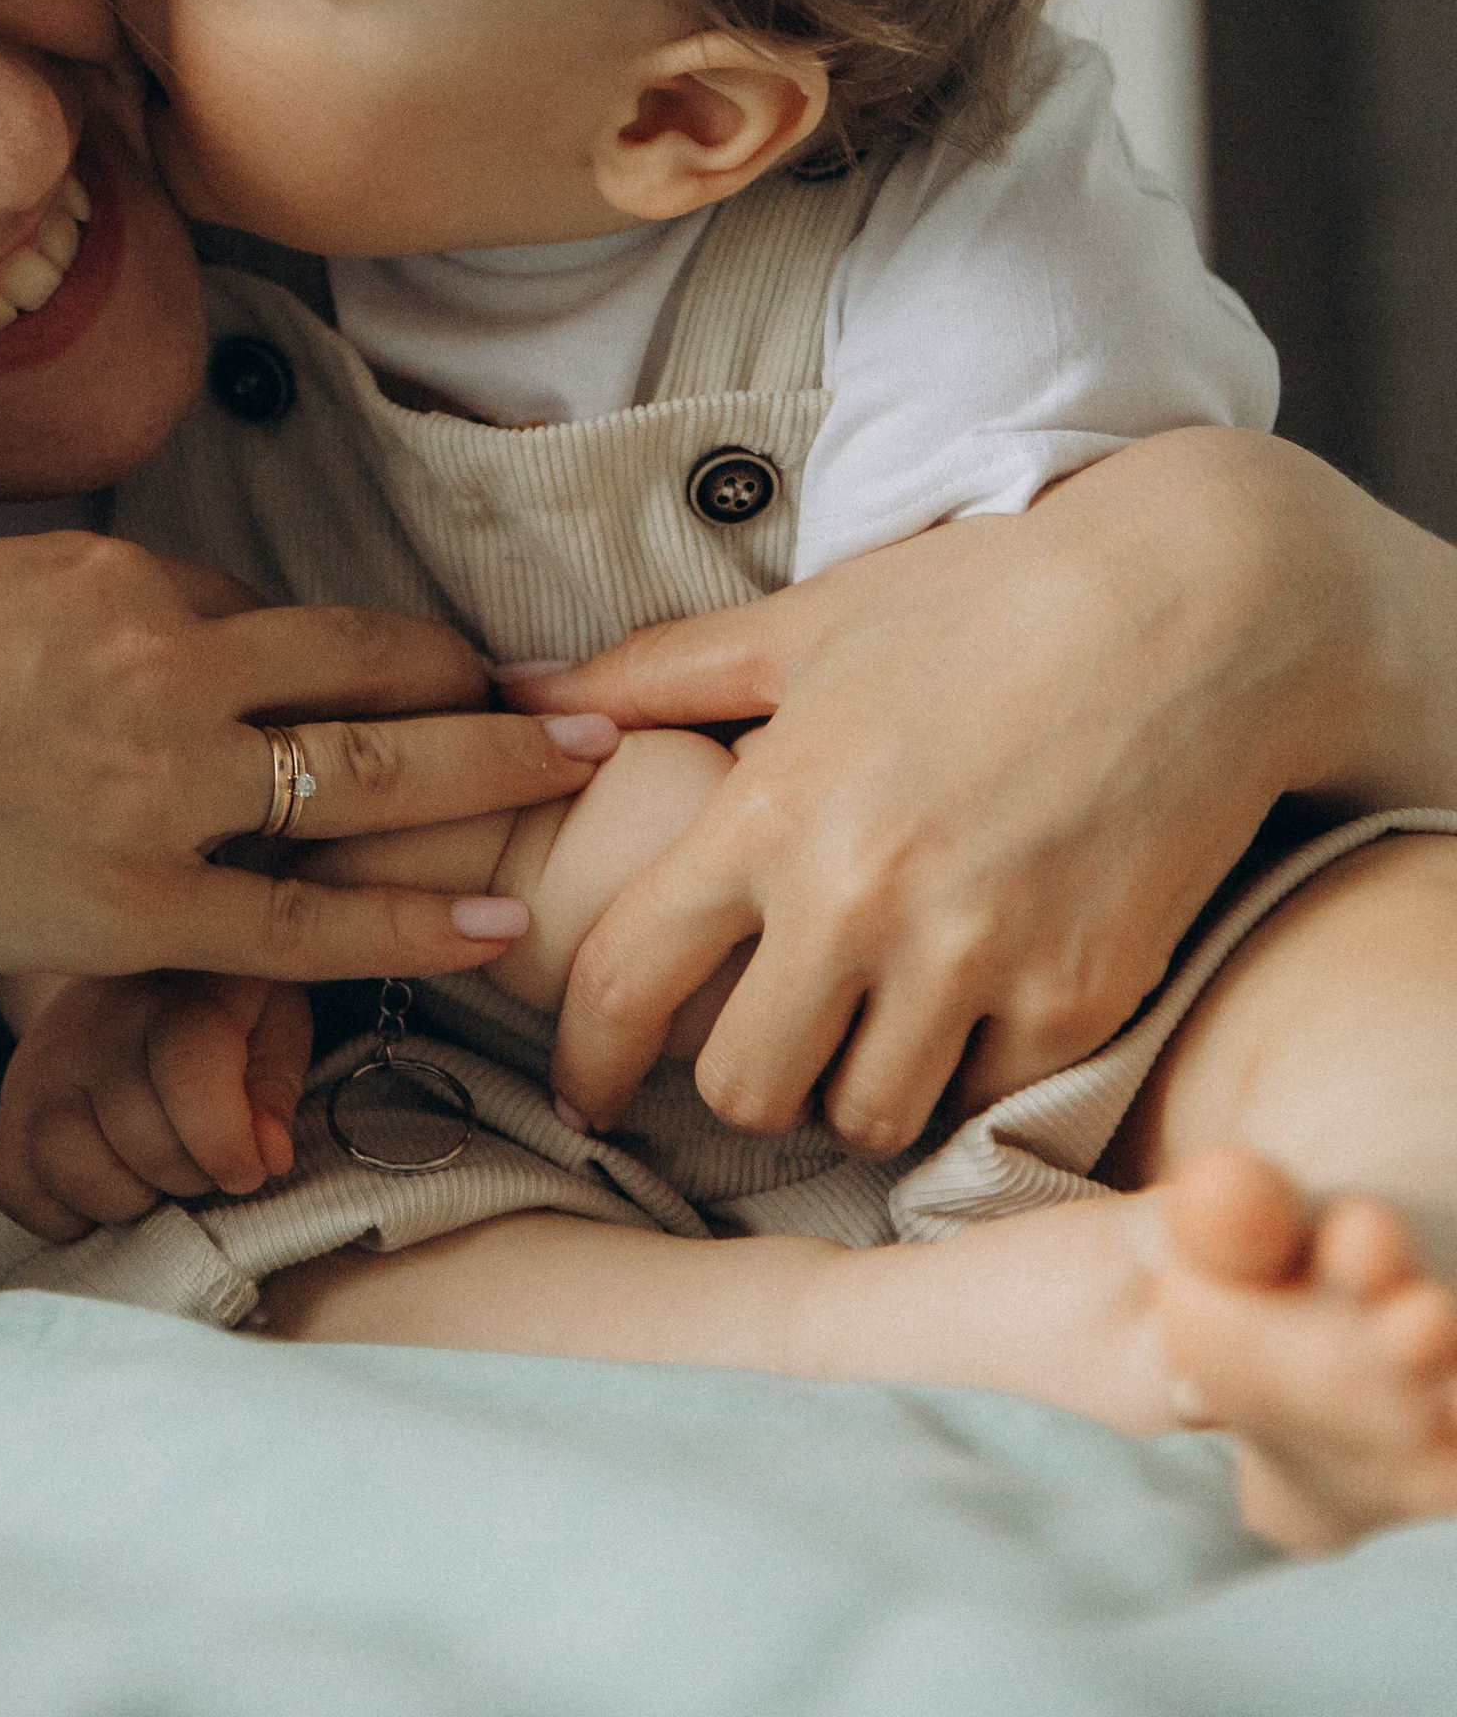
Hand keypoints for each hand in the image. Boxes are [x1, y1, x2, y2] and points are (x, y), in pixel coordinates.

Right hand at [0, 528, 584, 987]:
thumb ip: (58, 623)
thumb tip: (114, 648)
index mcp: (117, 578)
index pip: (256, 610)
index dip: (336, 649)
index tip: (410, 667)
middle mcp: (167, 667)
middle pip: (365, 664)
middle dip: (481, 684)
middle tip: (582, 691)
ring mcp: (158, 787)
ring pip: (368, 775)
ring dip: (489, 771)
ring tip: (579, 769)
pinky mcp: (130, 905)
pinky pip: (303, 920)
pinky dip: (409, 920)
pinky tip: (490, 919)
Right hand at [0, 973, 310, 1237]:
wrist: (131, 973)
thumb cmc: (218, 1010)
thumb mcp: (272, 1023)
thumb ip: (274, 1086)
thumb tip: (267, 1156)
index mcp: (173, 993)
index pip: (187, 1075)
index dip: (226, 1145)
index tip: (251, 1168)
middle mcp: (92, 1025)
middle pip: (141, 1143)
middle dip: (190, 1175)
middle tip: (202, 1156)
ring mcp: (38, 1069)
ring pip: (75, 1172)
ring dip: (130, 1197)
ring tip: (154, 1169)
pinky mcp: (6, 1113)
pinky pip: (20, 1193)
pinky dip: (67, 1213)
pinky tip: (106, 1178)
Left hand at [505, 433, 1369, 1152]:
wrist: (1191, 614)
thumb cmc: (987, 602)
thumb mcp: (810, 624)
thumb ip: (659, 672)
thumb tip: (525, 692)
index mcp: (770, 810)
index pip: (627, 979)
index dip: (587, 1061)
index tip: (585, 1095)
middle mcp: (859, 900)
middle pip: (745, 1088)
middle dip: (746, 1077)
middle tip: (776, 1034)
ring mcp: (973, 959)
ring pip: (869, 1116)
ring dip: (862, 1085)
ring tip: (884, 1013)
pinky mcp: (1079, 999)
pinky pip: (989, 1097)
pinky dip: (976, 1066)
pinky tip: (987, 994)